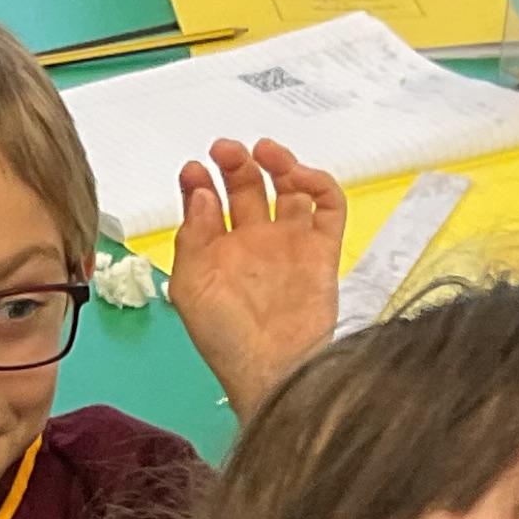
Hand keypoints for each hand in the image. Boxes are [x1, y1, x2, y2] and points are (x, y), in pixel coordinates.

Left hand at [168, 133, 346, 411]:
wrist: (273, 368)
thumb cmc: (226, 339)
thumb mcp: (190, 287)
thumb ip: (192, 236)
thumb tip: (202, 192)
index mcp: (218, 254)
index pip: (209, 205)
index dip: (200, 183)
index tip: (193, 169)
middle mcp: (255, 245)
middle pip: (249, 189)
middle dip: (236, 165)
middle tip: (225, 149)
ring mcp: (290, 244)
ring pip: (289, 189)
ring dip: (277, 164)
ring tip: (262, 152)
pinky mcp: (323, 249)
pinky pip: (328, 205)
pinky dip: (318, 182)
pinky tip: (297, 175)